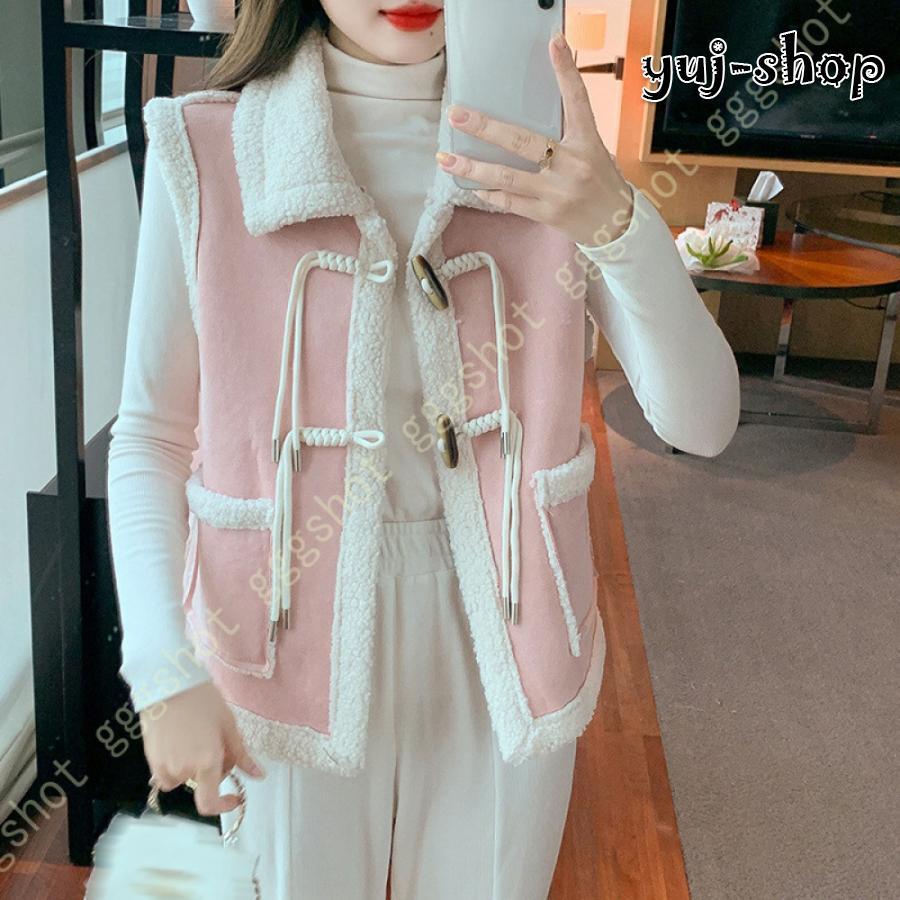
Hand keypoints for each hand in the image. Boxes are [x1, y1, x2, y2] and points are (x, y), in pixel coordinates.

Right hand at [140, 681, 264, 816]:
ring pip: (186, 777)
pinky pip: (168, 773)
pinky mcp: (151, 760)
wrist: (169, 684)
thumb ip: (242, 755)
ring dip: (195, 766)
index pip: (210, 803)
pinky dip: (178, 764)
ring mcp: (164, 766)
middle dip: (215, 769)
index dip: (223, 806)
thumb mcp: (229, 726)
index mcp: (205, 762)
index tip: (233, 797)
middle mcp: (183, 769)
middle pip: (203, 783)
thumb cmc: (201, 699)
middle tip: (218, 742)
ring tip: (199, 738)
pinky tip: (183, 741)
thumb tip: (258, 774)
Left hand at [436, 30, 632, 247]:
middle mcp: (572, 165)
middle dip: (486, 128)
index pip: (577, 101)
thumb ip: (567, 133)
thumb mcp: (592, 151)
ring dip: (473, 167)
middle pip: (523, 141)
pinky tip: (472, 185)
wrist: (616, 225)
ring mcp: (558, 192)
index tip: (554, 44)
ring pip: (508, 176)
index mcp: (587, 142)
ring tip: (446, 159)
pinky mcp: (548, 214)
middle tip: (456, 115)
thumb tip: (530, 114)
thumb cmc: (600, 182)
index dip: (566, 72)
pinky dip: (490, 193)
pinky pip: (511, 202)